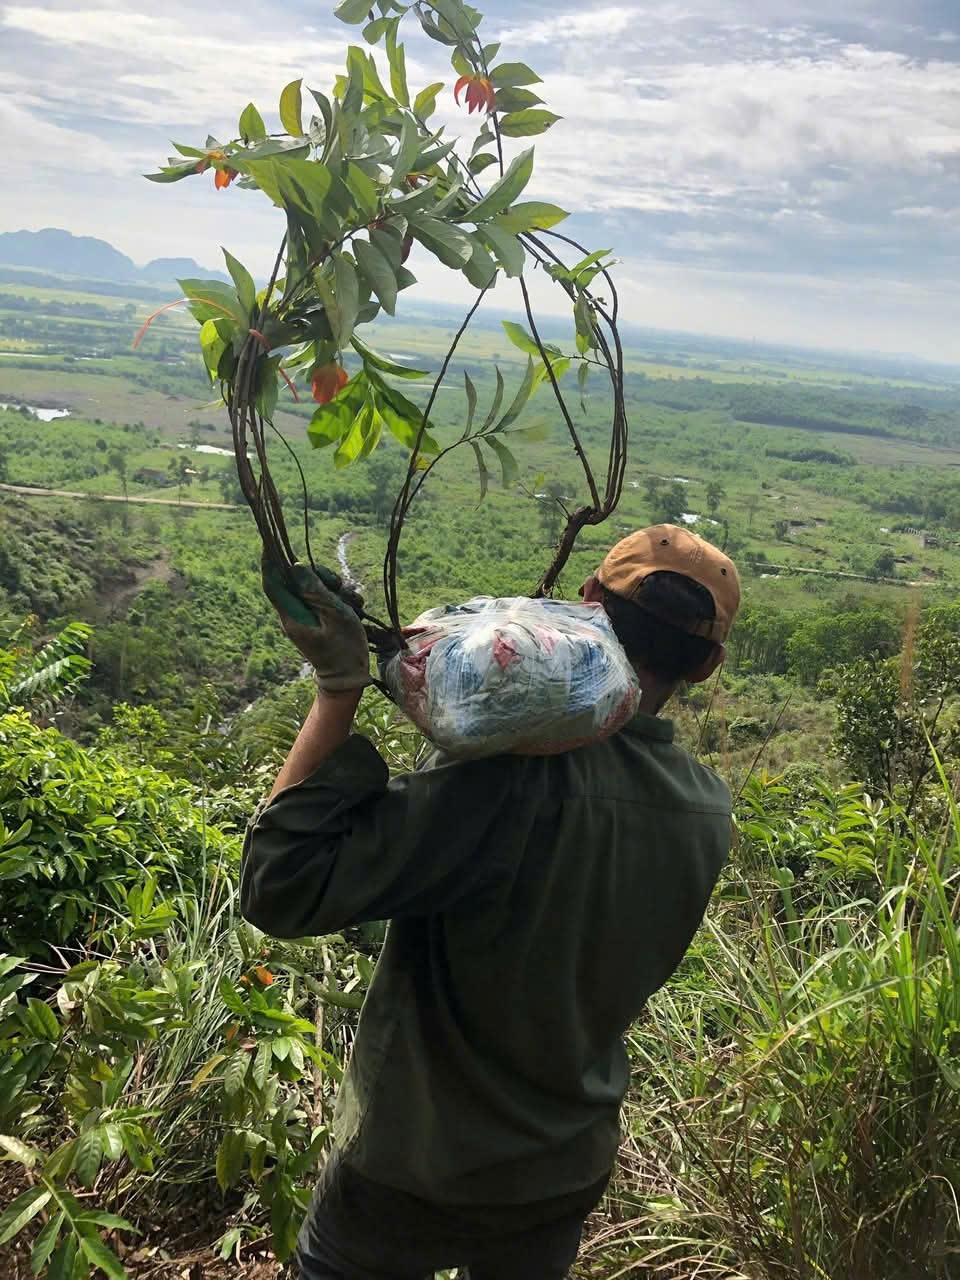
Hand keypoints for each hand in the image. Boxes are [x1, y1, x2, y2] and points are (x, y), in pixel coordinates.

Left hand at [262, 557, 369, 691]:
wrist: (349, 678)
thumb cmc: (343, 649)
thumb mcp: (334, 616)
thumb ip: (315, 590)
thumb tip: (296, 567)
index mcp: (292, 614)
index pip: (272, 581)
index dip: (270, 559)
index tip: (271, 539)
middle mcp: (295, 613)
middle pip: (299, 580)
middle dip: (321, 575)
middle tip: (338, 585)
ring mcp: (307, 616)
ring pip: (317, 588)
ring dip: (336, 589)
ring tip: (354, 605)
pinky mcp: (319, 619)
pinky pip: (326, 600)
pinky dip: (341, 600)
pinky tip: (355, 609)